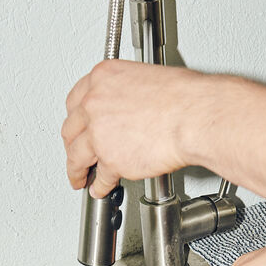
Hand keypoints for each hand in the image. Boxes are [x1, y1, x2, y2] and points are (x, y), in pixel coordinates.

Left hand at [62, 59, 221, 196]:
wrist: (194, 115)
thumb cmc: (183, 96)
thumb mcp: (146, 78)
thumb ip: (125, 94)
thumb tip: (125, 108)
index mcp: (102, 78)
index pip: (75, 101)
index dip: (75, 119)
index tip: (77, 128)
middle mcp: (94, 103)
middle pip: (70, 130)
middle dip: (71, 145)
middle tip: (75, 154)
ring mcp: (99, 132)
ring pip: (76, 157)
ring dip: (76, 170)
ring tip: (80, 178)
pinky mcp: (110, 159)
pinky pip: (100, 177)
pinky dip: (100, 186)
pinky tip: (101, 188)